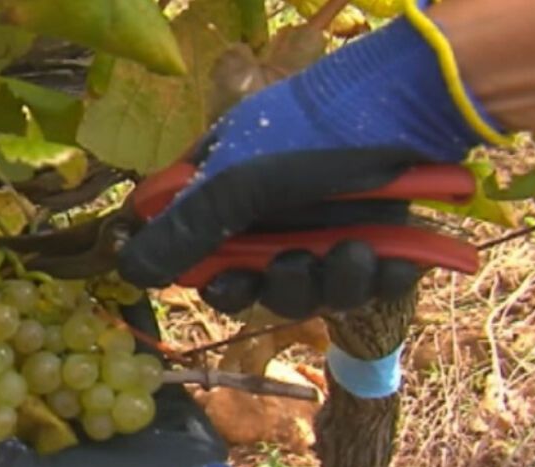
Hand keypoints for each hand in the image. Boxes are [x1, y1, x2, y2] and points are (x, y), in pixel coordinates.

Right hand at [118, 5, 508, 319]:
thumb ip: (184, 233)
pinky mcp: (374, 243)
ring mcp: (324, 232)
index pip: (207, 261)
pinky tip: (388, 258)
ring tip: (353, 249)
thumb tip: (128, 272)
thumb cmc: (306, 136)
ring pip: (315, 293)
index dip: (217, 280)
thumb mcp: (234, 183)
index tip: (229, 279)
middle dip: (280, 286)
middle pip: (261, 289)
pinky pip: (369, 287)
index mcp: (231, 202)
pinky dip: (379, 277)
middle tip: (294, 263)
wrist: (406, 105)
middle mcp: (274, 222)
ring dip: (331, 281)